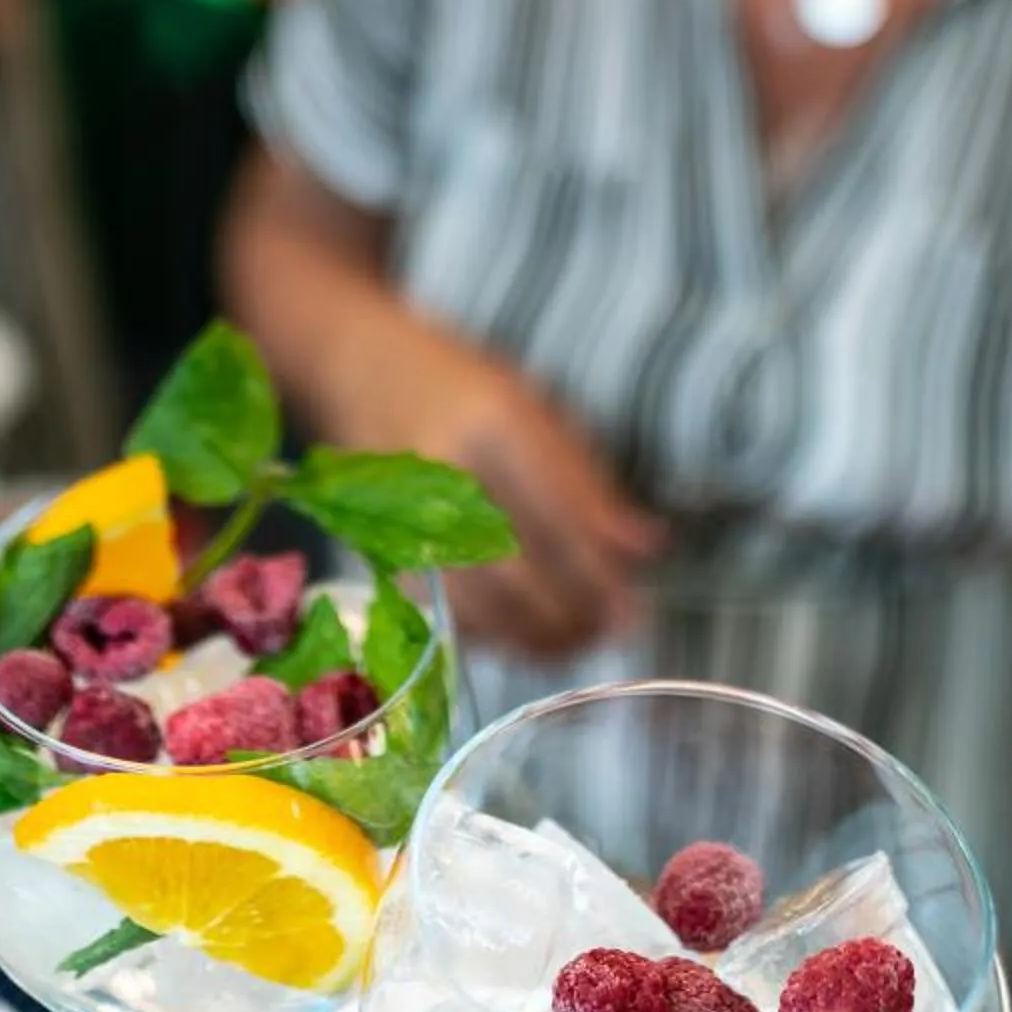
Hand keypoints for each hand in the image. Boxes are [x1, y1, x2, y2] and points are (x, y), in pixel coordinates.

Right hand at [333, 314, 665, 658]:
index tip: (636, 610)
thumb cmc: (466, 386)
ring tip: (579, 640)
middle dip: (568, 617)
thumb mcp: (538, 409)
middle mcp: (441, 475)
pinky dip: (496, 636)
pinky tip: (530, 634)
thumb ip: (589, 483)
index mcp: (490, 422)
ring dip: (535, 638)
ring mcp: (404, 517)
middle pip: (512, 574)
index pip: (556, 514)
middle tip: (611, 633)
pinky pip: (447, 613)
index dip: (599, 573)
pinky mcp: (385, 552)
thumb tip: (649, 550)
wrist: (363, 371)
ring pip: (476, 607)